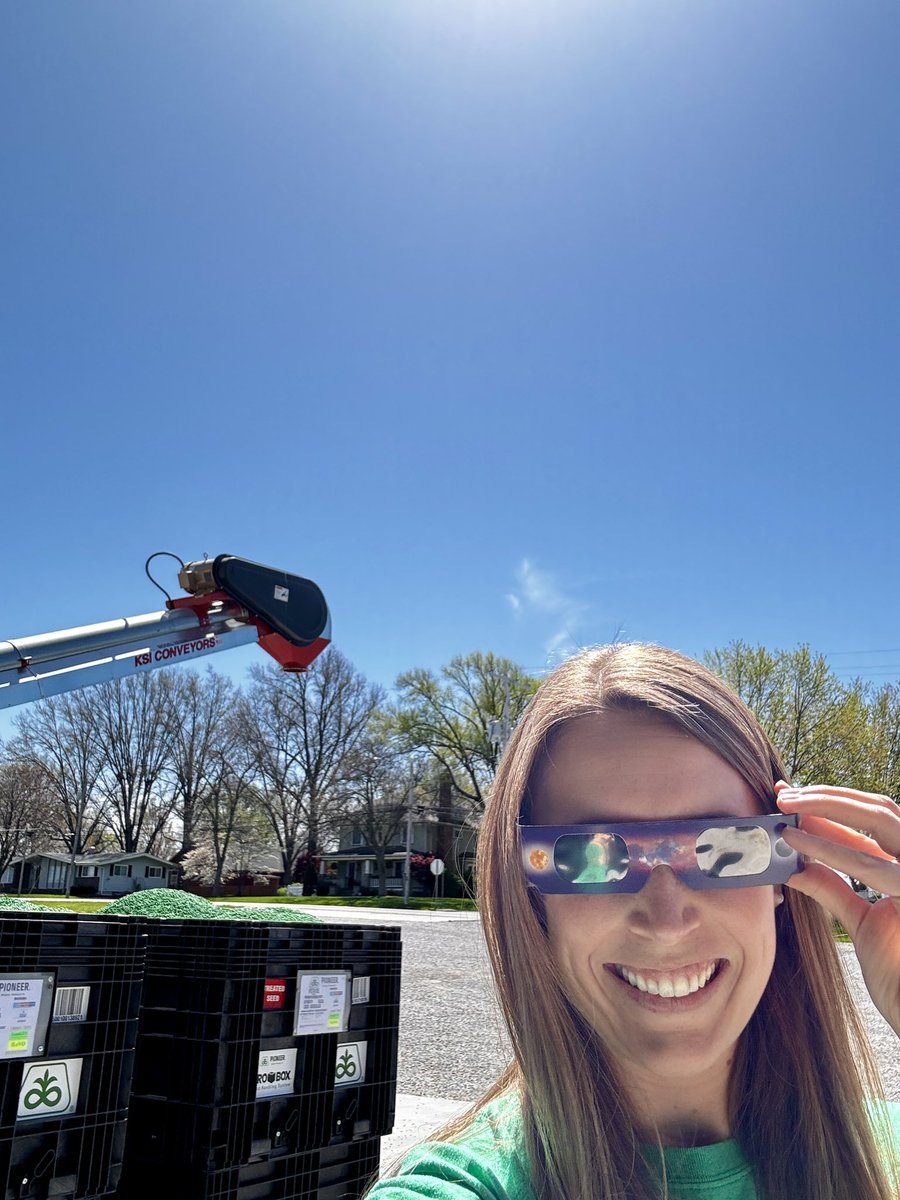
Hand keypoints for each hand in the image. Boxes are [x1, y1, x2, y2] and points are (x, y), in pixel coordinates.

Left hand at [775, 781, 899, 1037]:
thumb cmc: (897, 973)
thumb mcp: (862, 921)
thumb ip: (834, 888)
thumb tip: (795, 863)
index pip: (875, 822)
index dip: (834, 805)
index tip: (792, 798)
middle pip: (881, 810)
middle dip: (830, 797)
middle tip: (784, 795)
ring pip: (880, 821)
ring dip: (829, 808)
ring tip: (786, 808)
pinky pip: (868, 864)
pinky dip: (830, 849)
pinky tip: (796, 842)